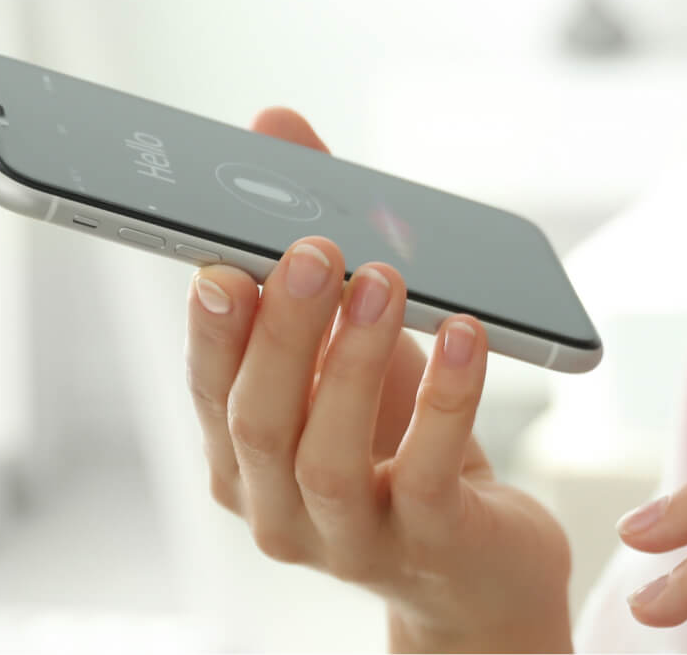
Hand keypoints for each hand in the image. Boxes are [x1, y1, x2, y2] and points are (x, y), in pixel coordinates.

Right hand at [184, 107, 572, 651]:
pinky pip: (428, 471)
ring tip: (387, 280)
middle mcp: (277, 506)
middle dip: (282, 331)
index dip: (211, 328)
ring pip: (327, 453)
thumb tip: (275, 125)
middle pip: (258, 421)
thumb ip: (311, 234)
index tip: (220, 261)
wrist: (479, 561)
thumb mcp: (354, 336)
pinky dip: (446, 398)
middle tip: (315, 251)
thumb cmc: (400, 437)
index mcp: (240, 456)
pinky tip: (465, 336)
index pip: (208, 387)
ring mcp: (350, 537)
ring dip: (353, 360)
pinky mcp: (430, 544)